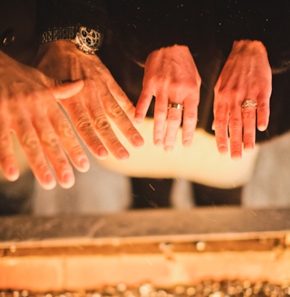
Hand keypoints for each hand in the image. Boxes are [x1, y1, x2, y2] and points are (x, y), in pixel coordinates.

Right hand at [0, 51, 87, 188]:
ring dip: (38, 164)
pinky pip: (0, 138)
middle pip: (48, 139)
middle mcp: (32, 108)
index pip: (63, 129)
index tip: (84, 166)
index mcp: (46, 101)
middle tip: (68, 182)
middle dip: (59, 161)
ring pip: (28, 141)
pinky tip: (12, 174)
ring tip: (48, 183)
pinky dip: (5, 156)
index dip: (74, 148)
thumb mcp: (41, 78)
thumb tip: (83, 85)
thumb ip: (62, 88)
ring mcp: (12, 112)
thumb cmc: (16, 73)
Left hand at [34, 41, 143, 160]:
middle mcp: (89, 94)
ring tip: (139, 144)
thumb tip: (46, 127)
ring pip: (116, 112)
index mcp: (71, 97)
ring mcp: (102, 88)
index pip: (83, 124)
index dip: (93, 140)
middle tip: (125, 157)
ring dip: (128, 129)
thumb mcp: (44, 83)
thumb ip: (53, 105)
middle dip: (114, 141)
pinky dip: (130, 108)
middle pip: (103, 123)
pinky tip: (138, 120)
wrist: (66, 39)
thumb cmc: (51, 64)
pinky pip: (121, 96)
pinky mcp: (110, 81)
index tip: (102, 155)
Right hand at [136, 45, 200, 150]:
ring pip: (160, 114)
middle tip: (168, 150)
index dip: (188, 133)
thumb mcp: (196, 81)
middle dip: (171, 137)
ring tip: (157, 143)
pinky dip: (140, 111)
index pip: (190, 118)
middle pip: (174, 119)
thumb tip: (191, 120)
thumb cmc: (186, 64)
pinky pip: (144, 100)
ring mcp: (162, 87)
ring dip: (158, 130)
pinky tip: (138, 123)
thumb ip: (193, 100)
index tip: (185, 146)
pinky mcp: (149, 82)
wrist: (170, 43)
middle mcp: (177, 92)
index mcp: (191, 92)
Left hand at [212, 40, 271, 157]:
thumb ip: (219, 107)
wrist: (247, 49)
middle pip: (234, 123)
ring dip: (248, 135)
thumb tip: (215, 127)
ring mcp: (248, 93)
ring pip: (247, 117)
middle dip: (234, 142)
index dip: (221, 138)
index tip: (222, 152)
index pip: (220, 122)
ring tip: (248, 149)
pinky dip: (262, 116)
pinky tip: (262, 128)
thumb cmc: (233, 70)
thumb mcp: (220, 86)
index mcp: (221, 97)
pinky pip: (262, 105)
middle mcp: (233, 97)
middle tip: (235, 157)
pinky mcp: (262, 89)